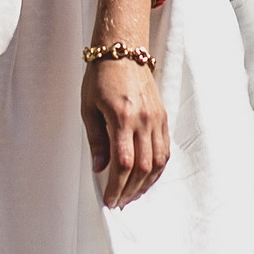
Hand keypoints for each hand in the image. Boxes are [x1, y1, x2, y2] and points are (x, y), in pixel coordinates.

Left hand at [81, 57, 169, 210]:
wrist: (123, 50)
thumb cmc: (100, 77)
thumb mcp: (88, 108)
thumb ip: (96, 140)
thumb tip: (99, 169)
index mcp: (121, 118)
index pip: (123, 163)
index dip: (117, 186)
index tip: (109, 200)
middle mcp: (143, 120)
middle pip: (142, 167)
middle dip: (130, 190)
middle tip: (118, 202)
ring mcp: (156, 119)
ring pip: (157, 161)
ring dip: (145, 183)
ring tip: (132, 195)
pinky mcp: (162, 117)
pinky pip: (165, 149)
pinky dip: (157, 168)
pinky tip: (146, 178)